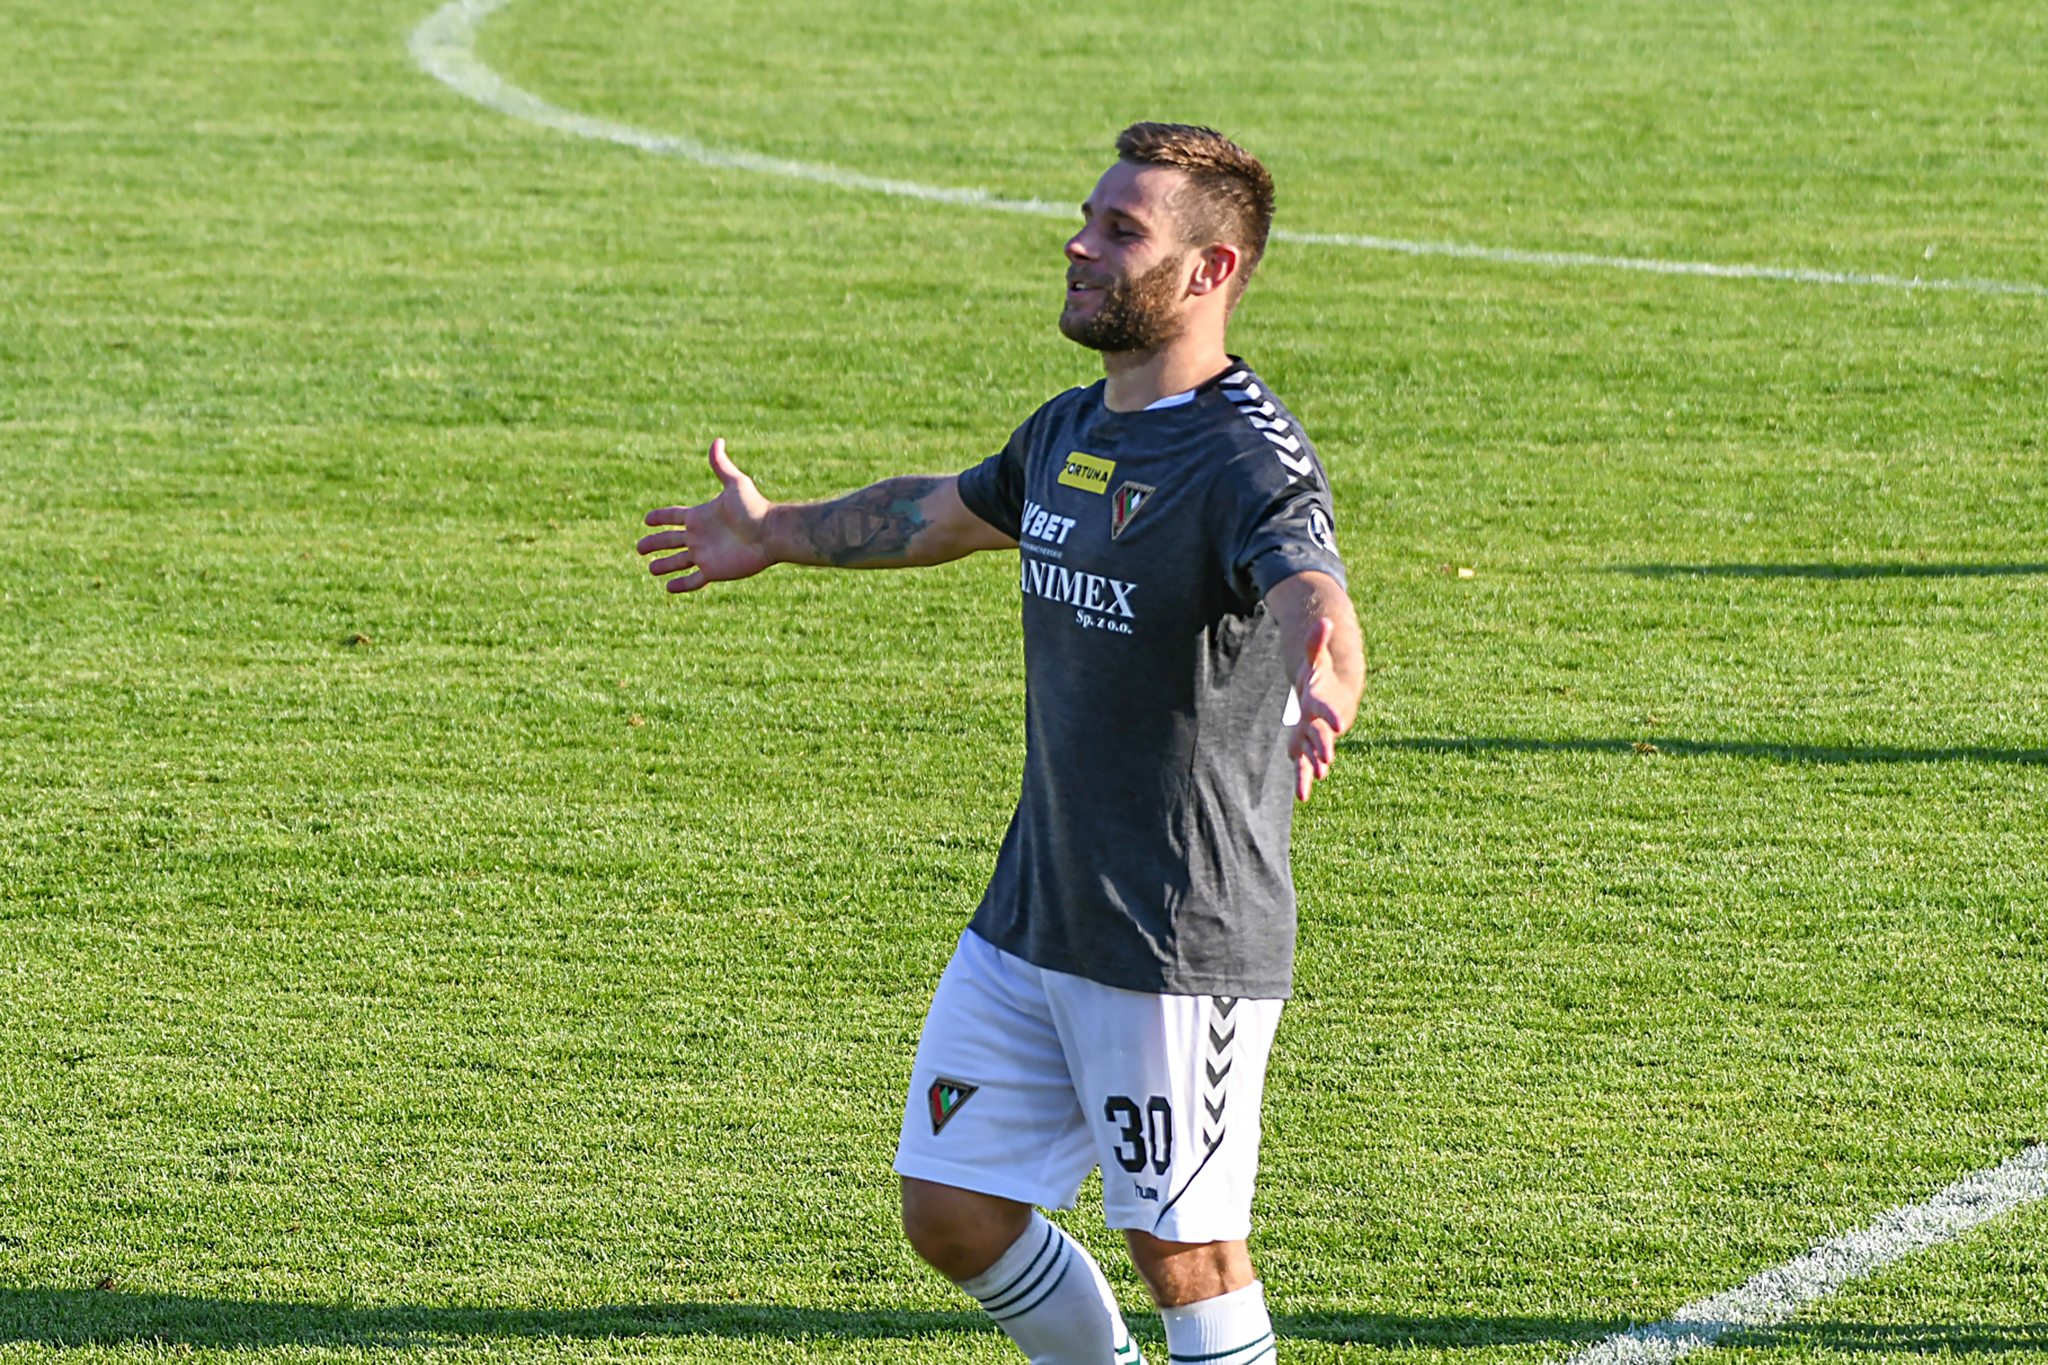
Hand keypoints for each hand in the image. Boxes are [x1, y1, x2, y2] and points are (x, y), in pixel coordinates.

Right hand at [636, 439, 775, 591]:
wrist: (771, 534)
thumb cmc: (755, 509)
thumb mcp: (735, 484)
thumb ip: (722, 465)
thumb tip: (717, 440)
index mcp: (701, 516)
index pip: (673, 516)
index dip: (660, 517)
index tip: (647, 519)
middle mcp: (700, 536)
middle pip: (670, 540)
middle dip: (654, 543)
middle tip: (639, 548)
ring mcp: (706, 554)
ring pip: (678, 562)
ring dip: (664, 565)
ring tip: (651, 569)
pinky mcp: (714, 571)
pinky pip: (694, 580)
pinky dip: (681, 585)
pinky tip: (669, 588)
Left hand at [1288, 616, 1345, 800]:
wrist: (1332, 697)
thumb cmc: (1321, 677)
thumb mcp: (1317, 659)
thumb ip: (1317, 642)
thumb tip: (1324, 620)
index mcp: (1320, 701)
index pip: (1326, 708)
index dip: (1332, 715)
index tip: (1339, 724)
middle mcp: (1320, 722)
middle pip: (1322, 734)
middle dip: (1324, 745)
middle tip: (1327, 759)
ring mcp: (1314, 735)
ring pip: (1314, 754)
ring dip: (1316, 765)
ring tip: (1318, 778)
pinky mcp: (1307, 746)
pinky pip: (1304, 765)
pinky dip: (1304, 779)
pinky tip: (1302, 796)